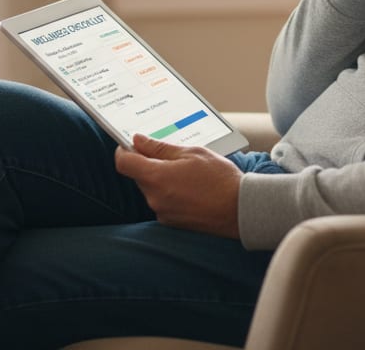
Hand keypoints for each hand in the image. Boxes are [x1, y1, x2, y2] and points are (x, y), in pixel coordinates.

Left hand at [114, 134, 242, 238]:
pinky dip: (170, 192)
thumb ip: (160, 147)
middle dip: (149, 163)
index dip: (124, 150)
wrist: (240, 209)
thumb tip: (138, 141)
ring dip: (161, 178)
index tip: (132, 143)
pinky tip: (191, 188)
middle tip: (172, 155)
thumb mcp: (191, 153)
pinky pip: (162, 201)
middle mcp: (154, 198)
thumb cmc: (219, 178)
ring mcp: (162, 212)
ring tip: (188, 173)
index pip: (123, 162)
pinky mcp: (171, 222)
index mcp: (156, 177)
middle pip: (138, 175)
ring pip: (151, 188)